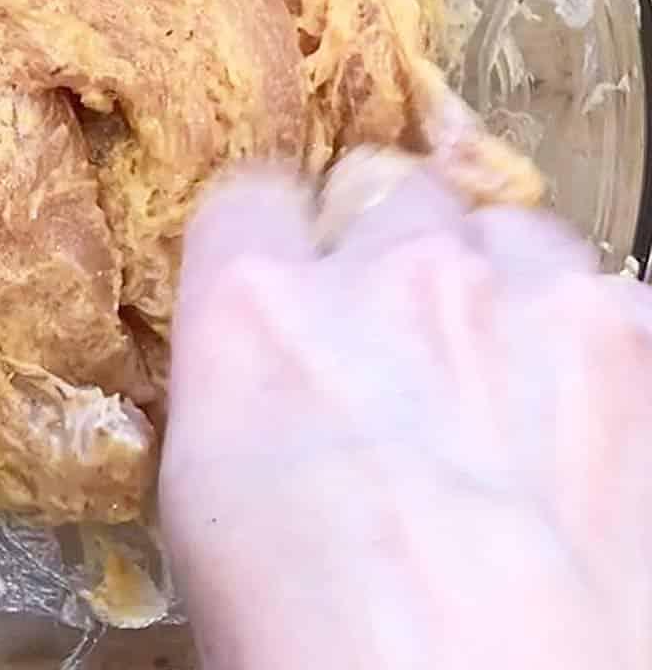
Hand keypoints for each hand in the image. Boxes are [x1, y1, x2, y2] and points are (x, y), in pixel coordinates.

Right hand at [161, 152, 651, 669]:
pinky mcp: (636, 340)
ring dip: (497, 286)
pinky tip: (586, 427)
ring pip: (505, 231)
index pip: (250, 199)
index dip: (271, 241)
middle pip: (388, 193)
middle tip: (404, 343)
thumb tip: (267, 367)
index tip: (288, 275)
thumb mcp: (210, 508)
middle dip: (390, 256)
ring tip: (506, 382)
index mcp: (254, 311)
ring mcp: (521, 295)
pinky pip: (607, 296)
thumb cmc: (318, 651)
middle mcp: (386, 274)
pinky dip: (592, 343)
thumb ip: (237, 388)